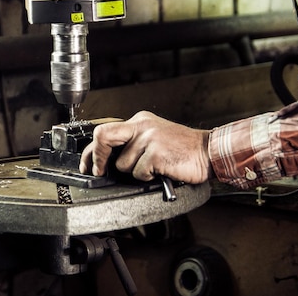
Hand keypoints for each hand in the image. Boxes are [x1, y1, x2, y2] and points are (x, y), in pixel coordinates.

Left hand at [80, 111, 211, 183]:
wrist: (209, 152)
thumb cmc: (183, 150)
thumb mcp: (154, 138)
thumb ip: (132, 143)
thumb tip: (106, 160)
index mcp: (140, 121)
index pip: (105, 131)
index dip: (92, 151)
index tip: (88, 164)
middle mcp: (142, 125)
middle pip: (103, 137)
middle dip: (97, 157)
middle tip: (99, 171)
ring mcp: (149, 138)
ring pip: (123, 164)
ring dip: (136, 172)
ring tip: (155, 167)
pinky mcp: (156, 152)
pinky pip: (139, 173)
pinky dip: (149, 177)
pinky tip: (161, 170)